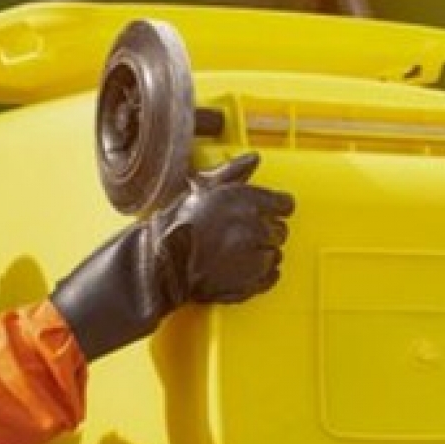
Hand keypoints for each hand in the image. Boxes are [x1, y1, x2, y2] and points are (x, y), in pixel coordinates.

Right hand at [154, 152, 294, 303]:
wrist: (160, 265)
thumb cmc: (177, 226)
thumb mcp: (202, 189)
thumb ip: (233, 172)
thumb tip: (254, 159)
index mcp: (245, 203)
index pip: (284, 204)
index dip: (275, 207)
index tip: (268, 211)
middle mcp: (253, 230)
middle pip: (280, 230)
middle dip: (266, 231)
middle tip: (242, 233)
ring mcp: (253, 259)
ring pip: (276, 254)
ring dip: (262, 252)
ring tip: (237, 252)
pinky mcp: (250, 284)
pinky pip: (271, 277)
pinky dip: (262, 273)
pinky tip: (244, 268)